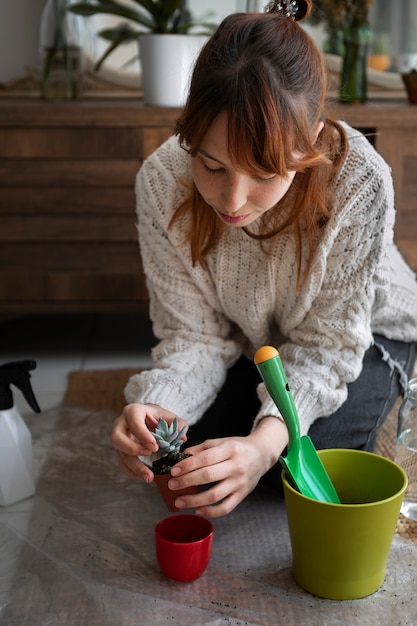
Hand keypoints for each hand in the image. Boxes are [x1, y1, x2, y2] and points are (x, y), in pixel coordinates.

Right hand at [110, 403, 187, 482]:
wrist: (149, 418)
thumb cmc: (158, 417)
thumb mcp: (169, 416)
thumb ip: (178, 424)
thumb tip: (182, 437)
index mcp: (133, 411)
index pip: (134, 422)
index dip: (143, 435)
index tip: (155, 447)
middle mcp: (121, 424)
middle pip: (117, 438)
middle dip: (132, 449)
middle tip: (149, 454)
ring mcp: (119, 438)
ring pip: (120, 454)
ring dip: (134, 467)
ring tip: (149, 477)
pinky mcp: (120, 451)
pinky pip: (121, 463)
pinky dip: (132, 472)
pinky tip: (143, 476)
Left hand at [166, 417, 288, 517]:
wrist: (262, 454)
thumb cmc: (238, 447)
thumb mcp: (221, 441)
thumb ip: (202, 448)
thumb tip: (183, 457)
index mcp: (230, 449)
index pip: (205, 458)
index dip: (188, 465)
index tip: (173, 471)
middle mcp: (236, 466)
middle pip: (208, 476)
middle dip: (187, 482)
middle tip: (172, 485)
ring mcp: (240, 482)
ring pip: (215, 495)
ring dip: (194, 500)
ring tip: (179, 501)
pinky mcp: (242, 495)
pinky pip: (226, 507)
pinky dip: (211, 512)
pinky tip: (198, 510)